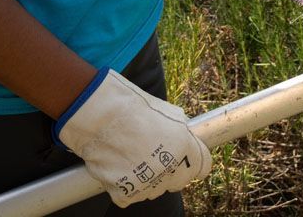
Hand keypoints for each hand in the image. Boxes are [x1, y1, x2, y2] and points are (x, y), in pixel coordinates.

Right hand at [55, 69, 210, 206]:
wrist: (99, 116)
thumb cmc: (131, 107)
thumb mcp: (167, 111)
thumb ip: (181, 129)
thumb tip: (186, 137)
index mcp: (183, 145)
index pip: (203, 167)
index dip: (195, 161)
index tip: (188, 160)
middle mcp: (168, 167)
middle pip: (180, 181)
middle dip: (172, 170)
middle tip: (156, 155)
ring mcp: (147, 183)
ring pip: (156, 189)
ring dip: (149, 177)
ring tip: (133, 155)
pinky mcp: (125, 193)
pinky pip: (132, 195)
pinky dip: (126, 185)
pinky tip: (120, 166)